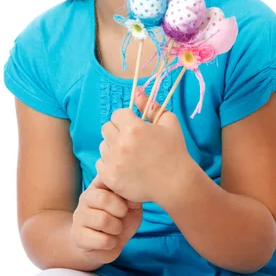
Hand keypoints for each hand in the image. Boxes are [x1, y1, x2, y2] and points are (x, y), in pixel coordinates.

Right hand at [70, 174, 142, 266]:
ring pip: (103, 220)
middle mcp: (85, 197)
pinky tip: (110, 241)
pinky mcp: (78, 236)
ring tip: (116, 229)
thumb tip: (134, 186)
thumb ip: (131, 194)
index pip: (108, 179)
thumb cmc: (123, 219)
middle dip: (120, 211)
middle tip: (123, 216)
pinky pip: (102, 240)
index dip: (123, 193)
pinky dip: (112, 242)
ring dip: (117, 228)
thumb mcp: (132, 204)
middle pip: (103, 198)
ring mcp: (79, 216)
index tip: (128, 201)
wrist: (109, 245)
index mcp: (99, 184)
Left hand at [95, 89, 193, 205]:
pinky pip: (100, 163)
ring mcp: (113, 162)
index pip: (117, 114)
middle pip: (106, 128)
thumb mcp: (168, 122)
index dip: (125, 118)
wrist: (175, 183)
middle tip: (130, 139)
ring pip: (103, 146)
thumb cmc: (174, 150)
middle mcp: (120, 143)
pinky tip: (123, 166)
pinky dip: (109, 163)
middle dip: (117, 130)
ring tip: (128, 154)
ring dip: (113, 147)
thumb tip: (137, 92)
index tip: (134, 125)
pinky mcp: (110, 178)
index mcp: (134, 128)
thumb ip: (151, 106)